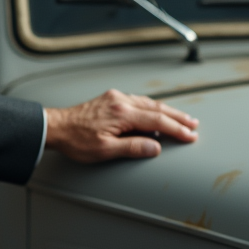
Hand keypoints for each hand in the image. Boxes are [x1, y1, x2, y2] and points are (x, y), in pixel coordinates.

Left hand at [44, 89, 198, 162]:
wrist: (55, 127)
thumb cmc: (76, 140)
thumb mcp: (105, 150)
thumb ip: (132, 147)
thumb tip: (155, 146)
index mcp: (122, 113)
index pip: (157, 121)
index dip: (176, 129)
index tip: (190, 135)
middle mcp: (120, 101)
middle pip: (156, 108)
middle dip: (177, 116)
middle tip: (193, 124)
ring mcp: (115, 98)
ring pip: (148, 102)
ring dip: (166, 111)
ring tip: (180, 118)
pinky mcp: (109, 99)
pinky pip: (137, 101)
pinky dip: (151, 107)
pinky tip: (154, 112)